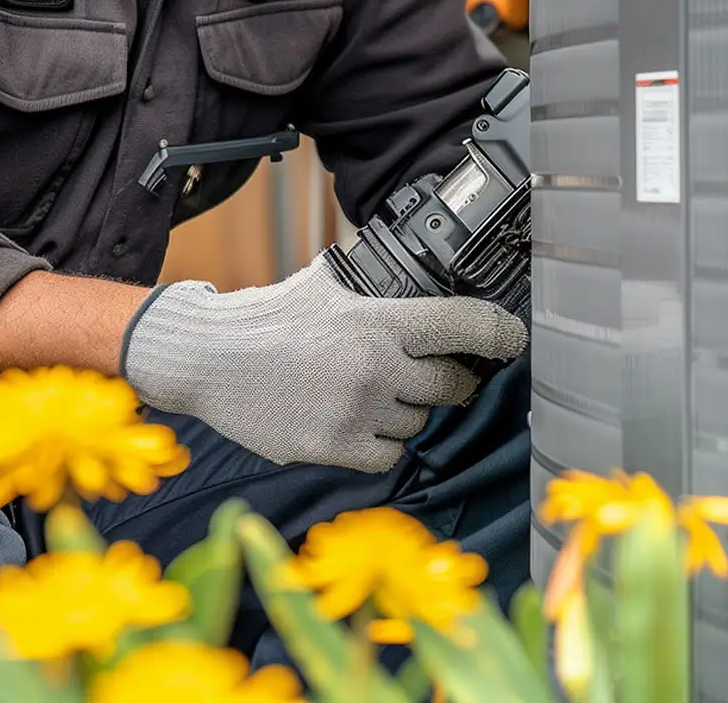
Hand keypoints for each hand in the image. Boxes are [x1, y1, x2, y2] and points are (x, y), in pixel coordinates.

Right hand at [120, 255, 527, 472]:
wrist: (211, 359)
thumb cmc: (270, 318)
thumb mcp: (329, 282)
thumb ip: (378, 284)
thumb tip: (428, 272)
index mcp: (379, 318)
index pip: (466, 325)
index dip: (502, 334)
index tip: (515, 341)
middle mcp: (376, 365)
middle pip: (454, 385)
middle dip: (450, 381)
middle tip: (431, 375)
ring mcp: (358, 411)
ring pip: (418, 422)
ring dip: (404, 412)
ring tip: (366, 393)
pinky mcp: (336, 448)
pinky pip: (389, 455)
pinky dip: (378, 443)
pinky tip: (353, 422)